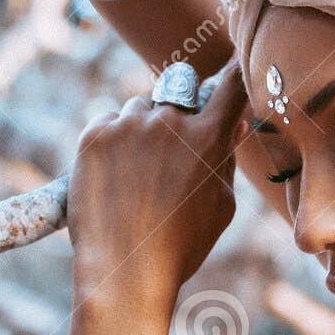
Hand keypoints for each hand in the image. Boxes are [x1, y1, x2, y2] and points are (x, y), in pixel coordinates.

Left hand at [68, 65, 249, 304]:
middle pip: (180, 90)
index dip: (239, 69)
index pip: (232, 85)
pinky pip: (110, 120)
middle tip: (171, 147)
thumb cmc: (181, 246)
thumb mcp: (221, 206)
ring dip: (145, 126)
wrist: (123, 274)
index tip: (241, 60)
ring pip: (142, 106)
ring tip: (138, 175)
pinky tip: (116, 177)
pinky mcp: (93, 135)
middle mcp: (168, 121)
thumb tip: (231, 124)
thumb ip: (226, 158)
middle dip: (181, 109)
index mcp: (208, 137)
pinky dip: (114, 140)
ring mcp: (128, 125)